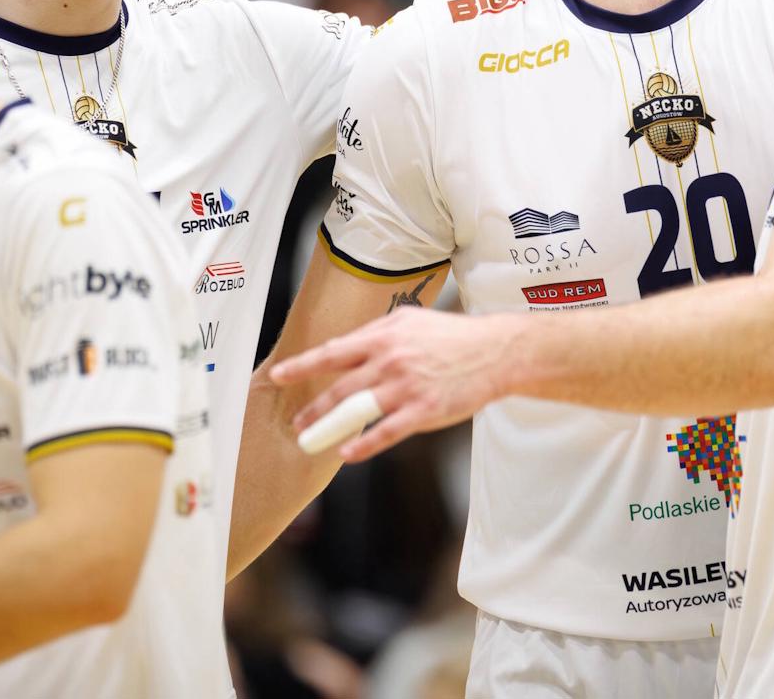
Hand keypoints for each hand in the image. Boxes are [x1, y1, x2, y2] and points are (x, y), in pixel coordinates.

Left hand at [270, 308, 509, 461]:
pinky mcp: (424, 410)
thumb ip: (378, 333)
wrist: (495, 352)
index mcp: (385, 336)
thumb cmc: (452, 336)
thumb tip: (346, 348)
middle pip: (340, 388)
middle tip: (297, 423)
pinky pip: (385, 433)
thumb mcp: (412, 321)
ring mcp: (407, 387)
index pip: (333, 352)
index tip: (278, 376)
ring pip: (356, 411)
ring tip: (310, 439)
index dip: (302, 366)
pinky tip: (347, 453)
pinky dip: (362, 446)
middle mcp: (391, 360)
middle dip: (313, 409)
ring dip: (328, 427)